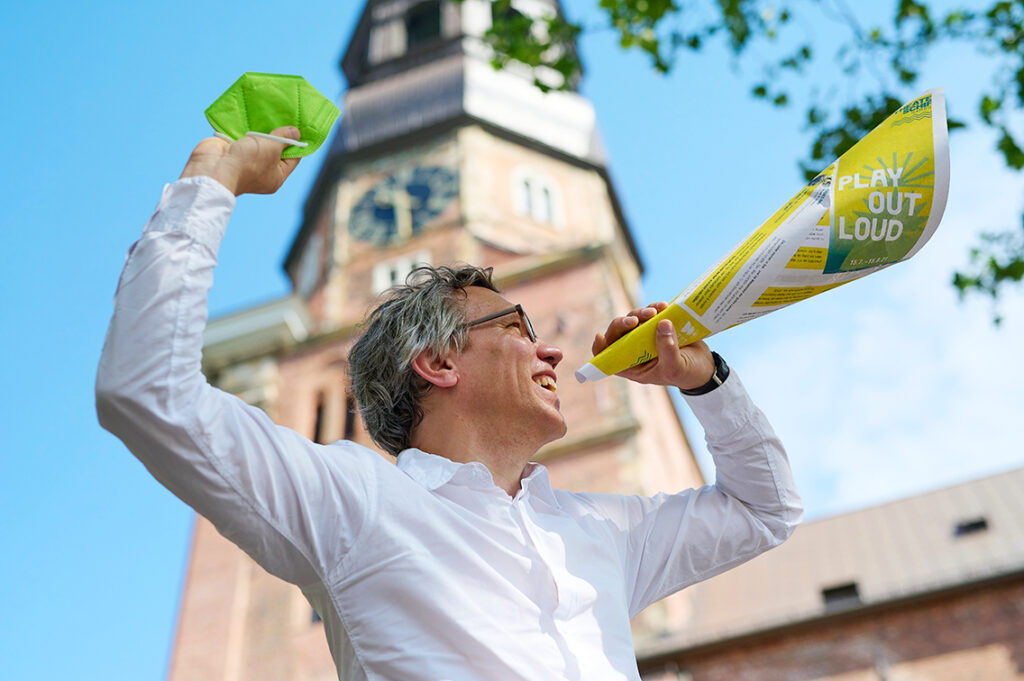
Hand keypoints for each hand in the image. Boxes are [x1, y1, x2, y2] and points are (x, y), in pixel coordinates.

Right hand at [178, 126, 301, 195]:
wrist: (213, 169)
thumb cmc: (247, 163)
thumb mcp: (272, 148)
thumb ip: (283, 138)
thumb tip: (295, 132)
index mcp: (276, 176)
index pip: (293, 158)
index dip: (297, 143)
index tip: (301, 126)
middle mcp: (262, 171)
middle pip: (275, 149)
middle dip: (278, 133)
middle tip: (285, 115)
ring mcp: (246, 161)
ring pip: (258, 142)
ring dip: (261, 129)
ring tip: (270, 111)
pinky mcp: (232, 151)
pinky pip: (242, 137)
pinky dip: (246, 127)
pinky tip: (252, 114)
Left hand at [592, 302, 715, 389]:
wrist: (705, 366)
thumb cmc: (686, 373)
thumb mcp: (676, 367)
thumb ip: (667, 349)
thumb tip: (661, 323)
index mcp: (632, 366)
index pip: (607, 357)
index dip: (600, 347)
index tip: (601, 335)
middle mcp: (634, 350)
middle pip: (618, 333)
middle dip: (623, 323)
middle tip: (636, 319)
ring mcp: (645, 336)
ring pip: (633, 319)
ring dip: (640, 312)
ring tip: (656, 311)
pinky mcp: (657, 325)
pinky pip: (650, 313)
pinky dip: (655, 307)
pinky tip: (664, 305)